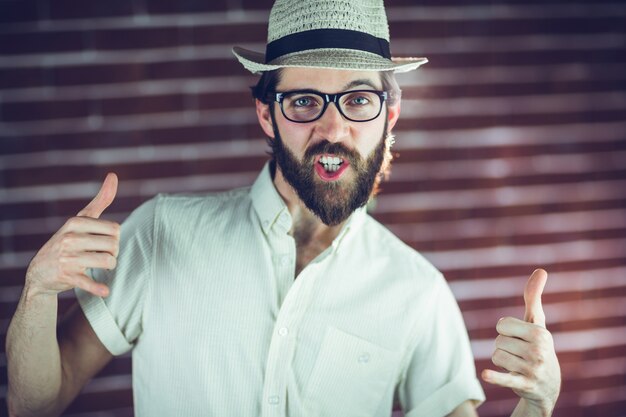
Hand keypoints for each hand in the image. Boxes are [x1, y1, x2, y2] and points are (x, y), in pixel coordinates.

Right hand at [25, 173, 119, 297]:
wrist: (40, 272)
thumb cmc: (69, 241)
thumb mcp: (82, 219)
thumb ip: (100, 200)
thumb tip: (113, 175)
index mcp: (75, 222)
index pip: (115, 229)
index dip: (114, 238)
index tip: (103, 242)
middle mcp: (70, 238)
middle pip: (114, 246)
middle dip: (112, 253)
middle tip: (100, 256)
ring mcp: (67, 257)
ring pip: (108, 262)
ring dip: (108, 267)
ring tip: (98, 266)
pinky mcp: (67, 276)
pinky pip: (89, 282)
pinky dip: (98, 288)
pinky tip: (104, 291)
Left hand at [481, 269, 560, 415]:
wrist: (548, 386)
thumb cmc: (538, 346)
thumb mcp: (537, 323)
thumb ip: (534, 298)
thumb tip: (541, 270)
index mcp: (540, 333)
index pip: (502, 325)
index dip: (505, 332)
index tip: (518, 338)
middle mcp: (539, 350)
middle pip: (498, 341)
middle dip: (504, 348)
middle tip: (518, 355)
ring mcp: (533, 368)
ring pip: (496, 356)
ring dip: (501, 362)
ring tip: (516, 366)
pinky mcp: (525, 384)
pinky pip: (505, 378)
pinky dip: (495, 377)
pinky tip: (486, 374)